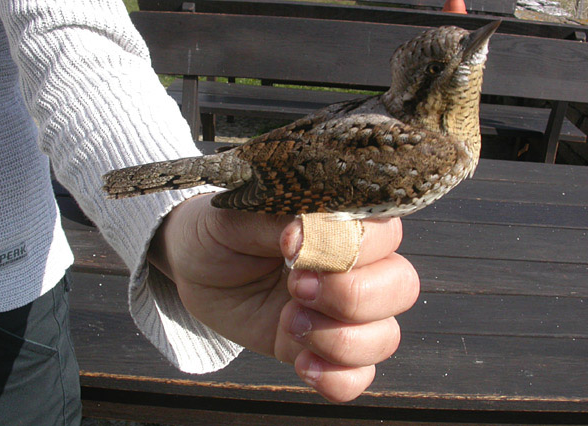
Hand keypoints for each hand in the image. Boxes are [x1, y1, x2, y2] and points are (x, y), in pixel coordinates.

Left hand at [148, 193, 418, 401]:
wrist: (195, 270)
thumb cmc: (220, 232)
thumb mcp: (234, 217)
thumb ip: (274, 218)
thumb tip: (309, 231)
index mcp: (341, 223)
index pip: (386, 230)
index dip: (349, 246)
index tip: (290, 246)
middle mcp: (354, 267)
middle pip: (400, 286)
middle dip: (350, 294)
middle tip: (295, 288)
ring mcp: (341, 312)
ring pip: (386, 335)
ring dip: (340, 338)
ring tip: (289, 322)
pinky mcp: (324, 349)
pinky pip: (359, 377)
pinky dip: (338, 378)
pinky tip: (302, 363)